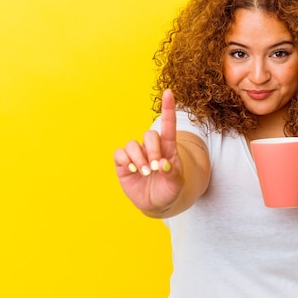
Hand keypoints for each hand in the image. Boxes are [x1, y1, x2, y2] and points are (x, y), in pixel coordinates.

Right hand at [113, 89, 183, 213]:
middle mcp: (151, 148)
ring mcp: (137, 154)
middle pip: (149, 135)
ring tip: (145, 172)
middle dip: (152, 150)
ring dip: (139, 158)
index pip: (168, 125)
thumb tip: (162, 163)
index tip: (169, 92)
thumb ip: (173, 173)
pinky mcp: (123, 163)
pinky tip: (133, 170)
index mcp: (168, 148)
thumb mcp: (177, 184)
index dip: (168, 109)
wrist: (157, 204)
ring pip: (132, 144)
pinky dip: (125, 160)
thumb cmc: (170, 190)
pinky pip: (120, 153)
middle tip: (155, 168)